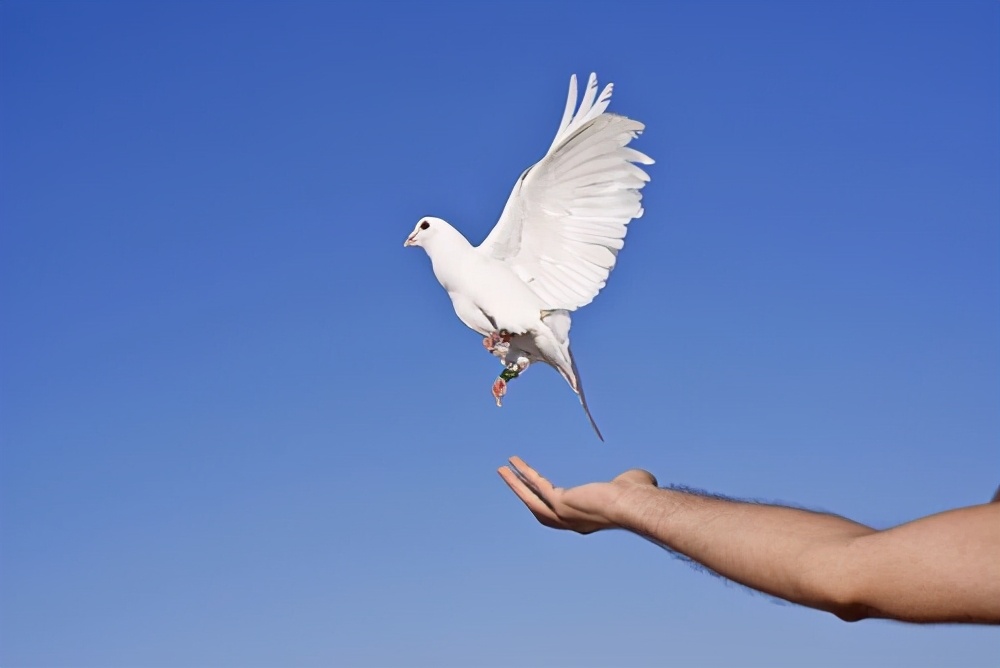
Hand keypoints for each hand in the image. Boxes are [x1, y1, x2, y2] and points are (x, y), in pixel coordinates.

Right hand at [498, 456, 657, 533]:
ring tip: (502, 470)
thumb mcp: (632, 485)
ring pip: (531, 500)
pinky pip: (535, 486)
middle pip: (539, 508)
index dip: (550, 499)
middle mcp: (571, 521)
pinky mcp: (559, 502)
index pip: (562, 510)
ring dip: (515, 485)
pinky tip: (511, 463)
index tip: (543, 487)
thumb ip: (629, 481)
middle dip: (525, 494)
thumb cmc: (638, 496)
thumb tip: (642, 478)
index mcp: (586, 519)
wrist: (634, 504)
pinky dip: (522, 474)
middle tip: (512, 480)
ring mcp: (563, 515)